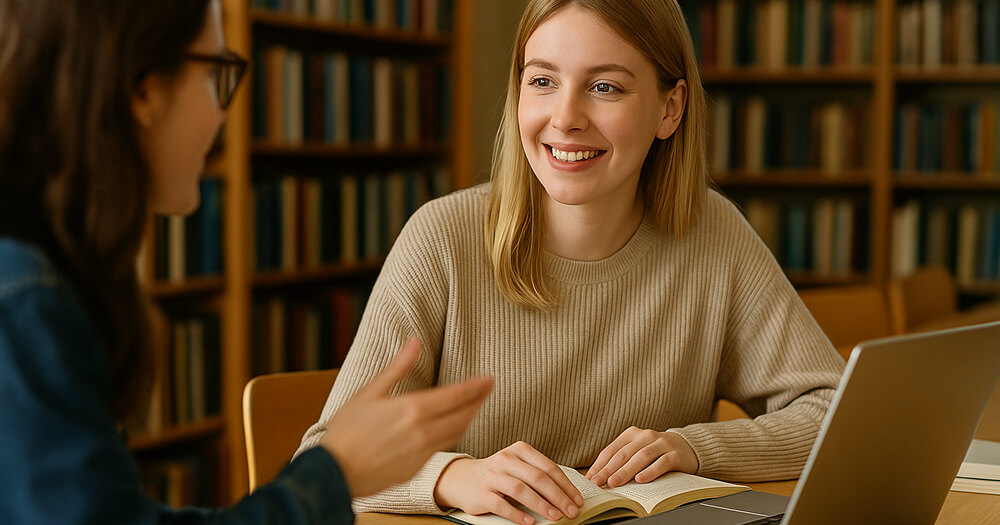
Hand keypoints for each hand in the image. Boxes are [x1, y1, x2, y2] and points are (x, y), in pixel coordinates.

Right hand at [321, 338, 493, 497]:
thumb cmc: (346, 430)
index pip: (456, 395)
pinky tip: (450, 428)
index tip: (489, 379)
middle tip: (488, 389)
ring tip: (474, 406)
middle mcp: (423, 432)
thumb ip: (398, 366)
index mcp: (413, 409)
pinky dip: (452, 434)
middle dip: (479, 400)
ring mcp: (422, 453)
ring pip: (456, 433)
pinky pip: (442, 448)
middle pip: (463, 415)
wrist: (334, 472)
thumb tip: (414, 341)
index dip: (476, 386)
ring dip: (469, 417)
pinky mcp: (416, 469)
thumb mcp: (370, 391)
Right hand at [434, 441, 584, 524]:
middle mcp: (505, 459)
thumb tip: (567, 495)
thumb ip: (538, 475)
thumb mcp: (518, 467)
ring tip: (555, 516)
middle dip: (558, 496)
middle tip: (571, 511)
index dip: (566, 485)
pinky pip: (501, 505)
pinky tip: (530, 522)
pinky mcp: (481, 493)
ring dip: (541, 505)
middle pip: (537, 478)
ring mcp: (492, 476)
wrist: (463, 479)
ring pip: (520, 490)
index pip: (548, 467)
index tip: (577, 500)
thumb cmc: (498, 474)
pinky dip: (518, 514)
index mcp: (519, 450)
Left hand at [585, 427, 696, 487]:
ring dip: (626, 471)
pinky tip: (641, 480)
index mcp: (631, 434)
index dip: (600, 465)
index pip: (612, 450)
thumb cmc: (655, 452)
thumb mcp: (636, 452)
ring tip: (614, 482)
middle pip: (624, 454)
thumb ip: (621, 460)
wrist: (686, 447)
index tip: (591, 479)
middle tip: (598, 482)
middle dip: (609, 469)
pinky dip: (650, 471)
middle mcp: (645, 436)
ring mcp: (661, 443)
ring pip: (641, 457)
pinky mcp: (674, 454)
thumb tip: (599, 477)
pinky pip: (661, 462)